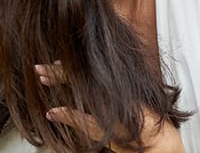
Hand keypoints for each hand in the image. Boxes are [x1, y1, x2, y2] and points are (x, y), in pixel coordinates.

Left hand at [35, 63, 185, 152]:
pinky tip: (52, 111)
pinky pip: (82, 118)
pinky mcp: (108, 125)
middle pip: (84, 72)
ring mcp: (111, 105)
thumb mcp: (130, 99)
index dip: (74, 63)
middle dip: (60, 69)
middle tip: (39, 66)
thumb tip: (100, 77)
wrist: (161, 139)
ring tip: (41, 77)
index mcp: (118, 82)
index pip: (93, 67)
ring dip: (59, 81)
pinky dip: (66, 114)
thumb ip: (116, 87)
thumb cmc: (145, 121)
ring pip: (80, 88)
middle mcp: (114, 89)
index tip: (57, 60)